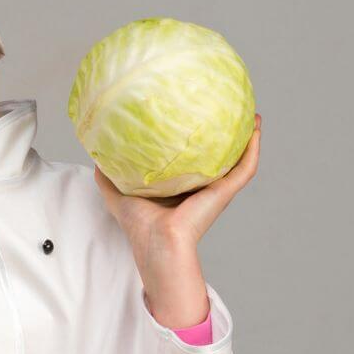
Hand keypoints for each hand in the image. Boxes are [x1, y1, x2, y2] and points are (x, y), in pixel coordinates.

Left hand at [94, 116, 261, 328]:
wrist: (156, 242)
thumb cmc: (139, 225)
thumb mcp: (119, 193)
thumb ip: (108, 176)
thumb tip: (97, 155)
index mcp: (182, 186)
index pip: (192, 159)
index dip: (195, 140)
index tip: (196, 116)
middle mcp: (202, 186)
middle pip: (219, 157)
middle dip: (228, 137)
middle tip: (231, 111)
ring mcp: (216, 189)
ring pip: (240, 160)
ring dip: (250, 138)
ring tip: (253, 115)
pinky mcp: (225, 192)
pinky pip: (246, 167)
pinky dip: (254, 148)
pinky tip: (256, 129)